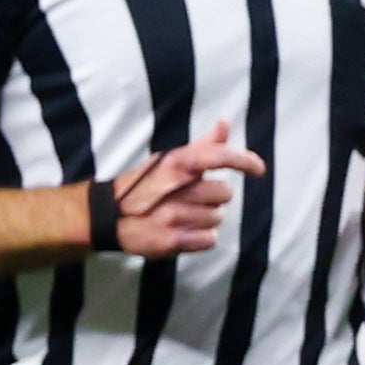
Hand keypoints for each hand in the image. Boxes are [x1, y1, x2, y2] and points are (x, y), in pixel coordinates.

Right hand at [107, 122, 261, 258]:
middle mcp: (174, 189)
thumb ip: (202, 146)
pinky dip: (201, 239)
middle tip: (193, 200)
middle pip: (224, 193)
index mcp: (175, 164)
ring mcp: (171, 216)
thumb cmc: (144, 186)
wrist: (106, 216)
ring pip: (217, 218)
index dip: (243, 161)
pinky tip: (184, 233)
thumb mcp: (168, 162)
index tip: (258, 169)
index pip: (217, 156)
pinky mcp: (169, 241)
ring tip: (183, 218)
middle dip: (214, 198)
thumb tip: (224, 123)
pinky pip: (209, 240)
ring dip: (206, 219)